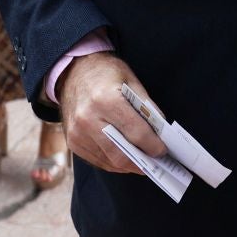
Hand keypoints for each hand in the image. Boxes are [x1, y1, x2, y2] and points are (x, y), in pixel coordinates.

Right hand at [57, 51, 167, 175]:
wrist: (73, 71)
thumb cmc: (105, 73)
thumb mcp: (131, 81)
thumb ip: (147, 108)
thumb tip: (161, 134)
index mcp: (105, 100)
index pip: (136, 133)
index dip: (153, 146)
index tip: (163, 151)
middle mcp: (88, 119)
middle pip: (121, 154)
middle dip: (142, 161)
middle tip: (155, 162)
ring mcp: (77, 134)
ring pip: (110, 162)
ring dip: (129, 164)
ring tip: (143, 160)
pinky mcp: (73, 143)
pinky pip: (98, 161)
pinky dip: (114, 162)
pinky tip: (125, 157)